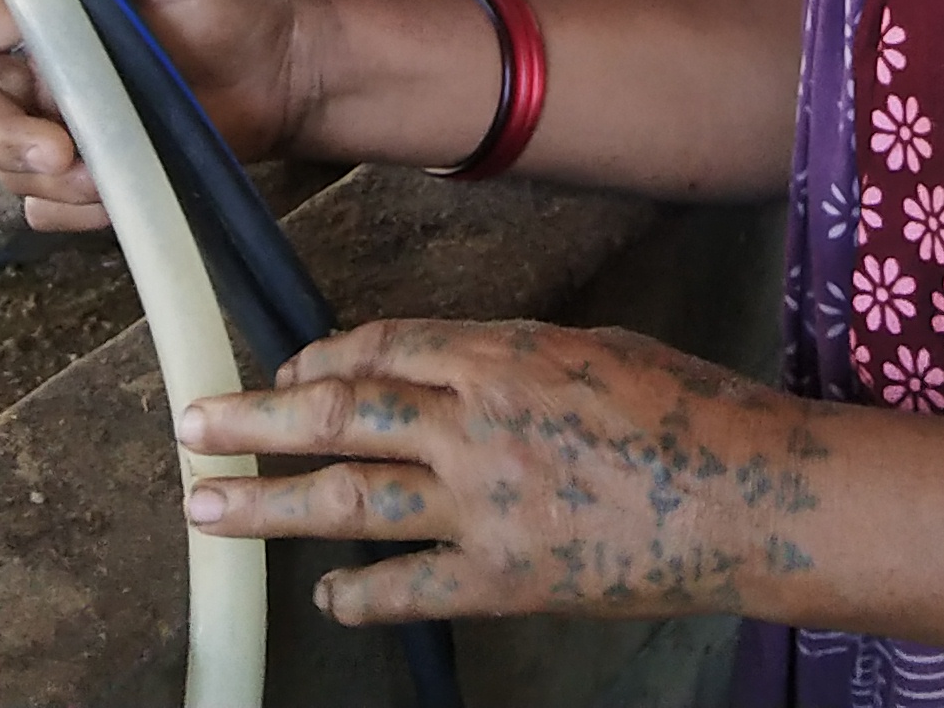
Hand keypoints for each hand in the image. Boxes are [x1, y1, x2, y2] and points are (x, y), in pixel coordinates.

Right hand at [0, 0, 309, 229]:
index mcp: (46, 14)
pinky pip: (50, 210)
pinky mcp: (88, 179)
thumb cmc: (227, 8)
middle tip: (59, 151)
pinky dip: (82, 209)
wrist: (279, 76)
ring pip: (9, 169)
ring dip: (54, 178)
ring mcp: (60, 129)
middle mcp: (39, 73)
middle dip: (1, 137)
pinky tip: (127, 187)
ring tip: (117, 164)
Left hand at [175, 319, 841, 625]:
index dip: (323, 359)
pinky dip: (360, 592)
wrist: (750, 496)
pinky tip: (325, 594)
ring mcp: (486, 506)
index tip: (286, 373)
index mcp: (503, 355)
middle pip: (342, 414)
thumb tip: (447, 369)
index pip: (383, 349)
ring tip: (206, 506)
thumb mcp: (591, 348)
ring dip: (269, 504)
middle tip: (192, 422)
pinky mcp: (507, 579)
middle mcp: (477, 425)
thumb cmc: (687, 408)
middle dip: (257, 420)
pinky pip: (411, 588)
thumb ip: (509, 359)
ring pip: (352, 499)